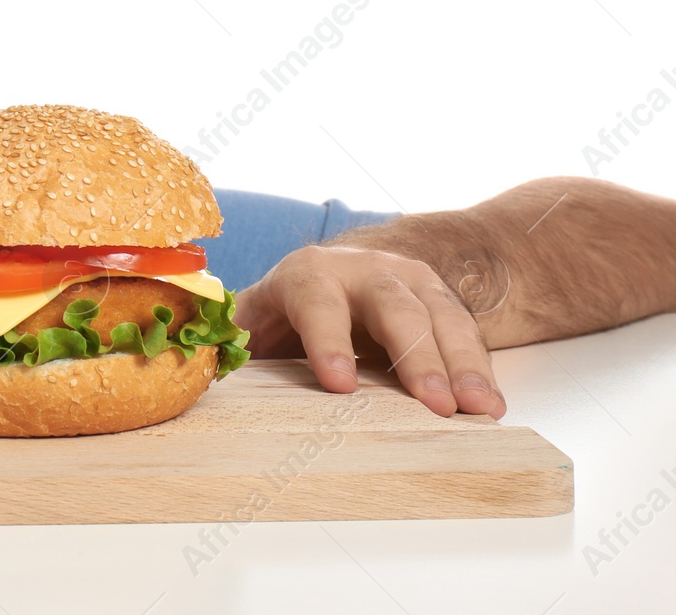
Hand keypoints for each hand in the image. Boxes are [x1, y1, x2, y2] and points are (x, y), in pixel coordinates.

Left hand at [234, 244, 506, 418]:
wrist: (335, 273)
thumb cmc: (283, 314)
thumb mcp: (249, 319)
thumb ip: (226, 341)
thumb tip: (189, 368)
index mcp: (305, 274)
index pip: (316, 301)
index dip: (327, 340)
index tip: (337, 384)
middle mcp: (361, 269)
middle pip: (391, 305)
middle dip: (414, 355)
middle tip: (432, 405)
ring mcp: (406, 280)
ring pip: (439, 315)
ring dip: (461, 363)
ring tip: (476, 410)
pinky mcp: (439, 299)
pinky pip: (466, 331)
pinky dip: (480, 368)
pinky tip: (490, 406)